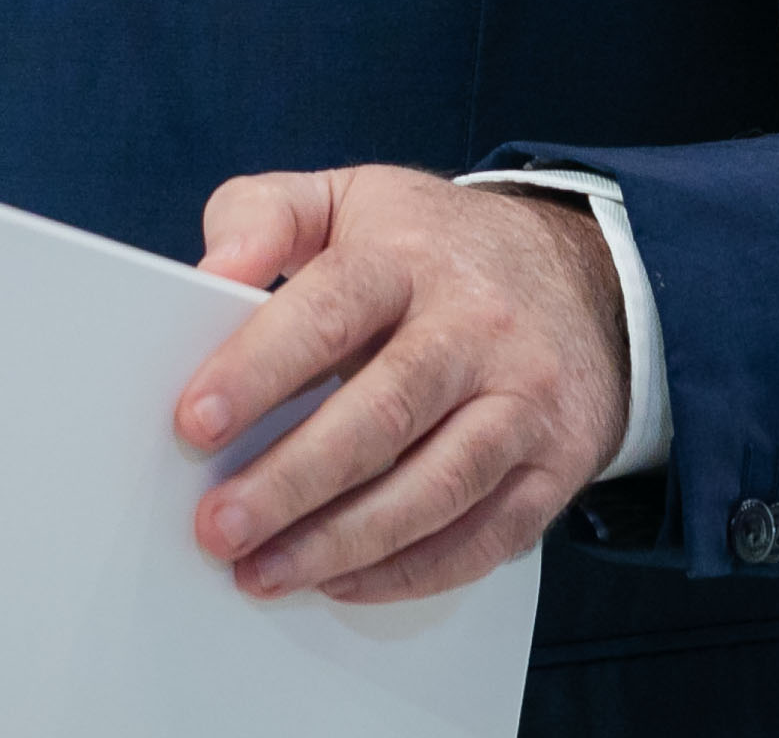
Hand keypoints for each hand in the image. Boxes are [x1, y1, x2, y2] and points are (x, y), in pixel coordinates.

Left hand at [175, 167, 628, 602]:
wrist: (584, 278)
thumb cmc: (433, 249)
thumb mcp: (347, 199)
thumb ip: (263, 217)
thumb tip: (210, 273)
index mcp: (409, 258)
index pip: (331, 310)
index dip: (259, 368)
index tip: (194, 422)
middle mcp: (477, 328)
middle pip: (384, 412)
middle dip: (293, 480)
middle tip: (219, 527)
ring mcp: (525, 401)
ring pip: (437, 488)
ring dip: (343, 543)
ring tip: (264, 571)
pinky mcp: (556, 467)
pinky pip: (484, 538)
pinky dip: (409, 572)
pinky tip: (341, 581)